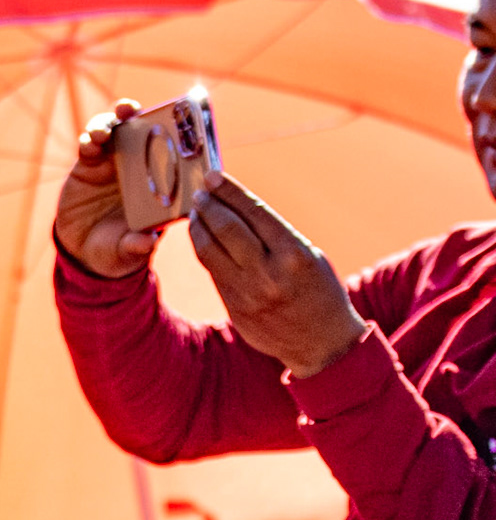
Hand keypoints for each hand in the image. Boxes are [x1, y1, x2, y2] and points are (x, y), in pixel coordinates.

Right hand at [54, 100, 165, 278]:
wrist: (82, 252)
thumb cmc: (116, 249)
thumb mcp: (127, 251)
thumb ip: (136, 246)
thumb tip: (147, 242)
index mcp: (158, 181)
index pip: (171, 148)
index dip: (174, 130)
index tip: (173, 120)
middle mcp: (138, 165)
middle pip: (142, 128)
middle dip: (139, 114)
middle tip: (131, 110)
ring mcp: (113, 161)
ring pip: (115, 129)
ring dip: (110, 123)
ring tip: (104, 133)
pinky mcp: (88, 164)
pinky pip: (89, 143)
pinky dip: (89, 138)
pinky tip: (90, 144)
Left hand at [188, 173, 368, 378]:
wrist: (322, 342)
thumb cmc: (319, 290)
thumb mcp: (307, 255)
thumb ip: (274, 234)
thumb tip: (235, 206)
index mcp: (294, 253)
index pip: (254, 212)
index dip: (229, 191)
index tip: (214, 176)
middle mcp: (269, 272)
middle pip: (226, 228)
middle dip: (209, 205)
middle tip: (201, 192)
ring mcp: (248, 292)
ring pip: (210, 250)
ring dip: (198, 226)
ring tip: (197, 212)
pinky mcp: (234, 307)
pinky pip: (212, 271)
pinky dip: (203, 250)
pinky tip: (202, 236)